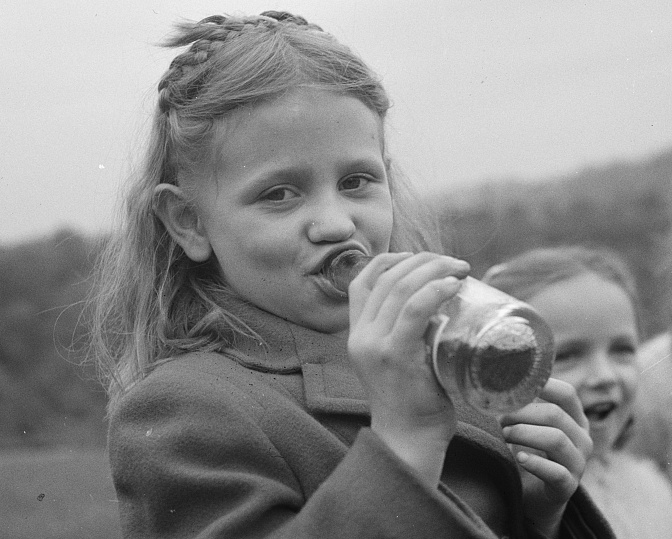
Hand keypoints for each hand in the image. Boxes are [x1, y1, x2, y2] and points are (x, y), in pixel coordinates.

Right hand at [347, 252, 469, 485]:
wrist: (409, 438)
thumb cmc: (413, 398)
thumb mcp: (396, 359)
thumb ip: (404, 333)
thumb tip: (440, 304)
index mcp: (356, 332)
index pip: (362, 281)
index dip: (390, 260)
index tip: (419, 258)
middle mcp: (359, 335)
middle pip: (386, 278)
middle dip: (423, 261)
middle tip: (454, 263)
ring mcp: (374, 344)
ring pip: (399, 288)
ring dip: (434, 269)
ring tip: (460, 268)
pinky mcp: (394, 355)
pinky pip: (413, 310)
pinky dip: (434, 291)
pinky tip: (453, 285)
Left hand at [499, 378, 591, 537]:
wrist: (532, 495)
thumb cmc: (529, 451)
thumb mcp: (529, 425)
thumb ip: (523, 406)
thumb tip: (496, 385)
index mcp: (575, 419)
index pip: (567, 393)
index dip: (543, 385)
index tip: (515, 385)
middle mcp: (582, 439)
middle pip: (555, 415)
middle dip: (523, 413)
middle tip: (500, 418)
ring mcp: (578, 463)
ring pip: (556, 439)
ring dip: (525, 433)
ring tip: (504, 434)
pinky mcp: (568, 486)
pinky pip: (556, 472)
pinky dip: (535, 463)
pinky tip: (518, 458)